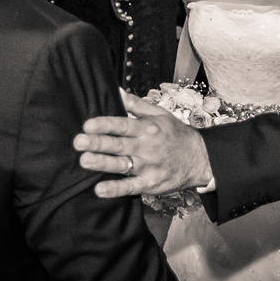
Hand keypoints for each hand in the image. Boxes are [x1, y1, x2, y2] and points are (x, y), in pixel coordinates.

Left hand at [73, 90, 213, 197]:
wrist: (200, 158)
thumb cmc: (177, 135)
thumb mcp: (160, 114)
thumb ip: (136, 105)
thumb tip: (116, 91)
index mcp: (148, 128)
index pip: (123, 124)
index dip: (105, 124)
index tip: (88, 124)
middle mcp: (147, 147)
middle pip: (119, 144)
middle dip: (98, 143)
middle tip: (78, 142)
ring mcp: (148, 167)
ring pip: (122, 165)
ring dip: (103, 163)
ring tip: (85, 161)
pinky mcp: (150, 184)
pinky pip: (131, 187)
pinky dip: (116, 189)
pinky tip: (100, 189)